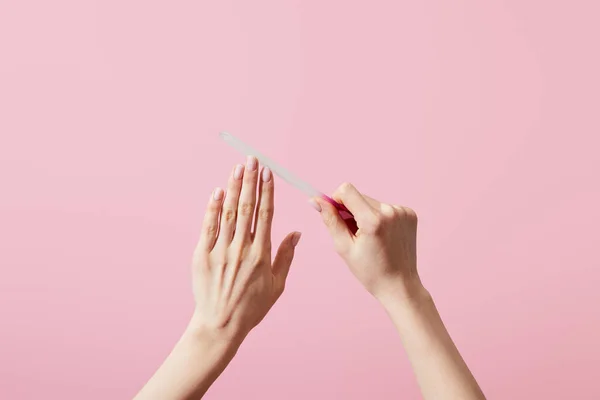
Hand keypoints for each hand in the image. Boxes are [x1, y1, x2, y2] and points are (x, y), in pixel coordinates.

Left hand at [191, 156, 300, 342]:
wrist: (220, 325)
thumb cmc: (251, 307)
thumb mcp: (277, 285)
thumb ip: (286, 256)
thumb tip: (296, 232)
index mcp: (261, 254)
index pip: (265, 214)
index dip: (267, 191)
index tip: (268, 172)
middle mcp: (241, 249)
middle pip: (247, 207)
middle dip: (250, 180)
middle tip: (252, 159)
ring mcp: (220, 251)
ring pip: (228, 213)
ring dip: (233, 187)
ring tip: (237, 167)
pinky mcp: (202, 256)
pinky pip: (208, 227)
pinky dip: (213, 208)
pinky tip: (217, 191)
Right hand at [310, 183, 422, 302]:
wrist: (399, 284)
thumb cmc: (370, 271)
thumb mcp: (344, 247)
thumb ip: (330, 220)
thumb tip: (316, 200)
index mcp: (372, 220)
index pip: (346, 190)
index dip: (336, 200)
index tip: (337, 215)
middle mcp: (390, 211)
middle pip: (359, 196)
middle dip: (351, 211)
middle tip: (355, 234)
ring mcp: (402, 212)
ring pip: (372, 202)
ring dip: (366, 214)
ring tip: (371, 238)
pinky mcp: (410, 214)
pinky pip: (386, 207)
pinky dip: (380, 217)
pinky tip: (383, 236)